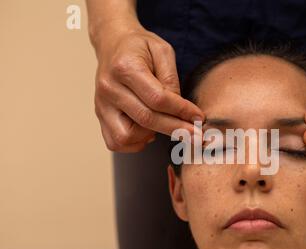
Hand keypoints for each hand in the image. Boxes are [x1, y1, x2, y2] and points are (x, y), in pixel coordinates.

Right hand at [93, 24, 203, 151]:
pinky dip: (135, 142)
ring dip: (150, 135)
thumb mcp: (163, 51)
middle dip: (176, 129)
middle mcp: (109, 88)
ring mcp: (102, 104)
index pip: (157, 99)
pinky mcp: (100, 115)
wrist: (112, 43)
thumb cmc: (140, 47)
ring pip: (126, 136)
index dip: (181, 111)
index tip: (199, 117)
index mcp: (125, 67)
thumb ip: (171, 79)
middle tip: (196, 135)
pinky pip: (116, 142)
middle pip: (145, 119)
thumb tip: (179, 110)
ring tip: (164, 124)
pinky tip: (147, 130)